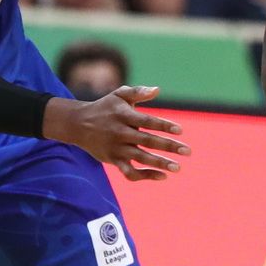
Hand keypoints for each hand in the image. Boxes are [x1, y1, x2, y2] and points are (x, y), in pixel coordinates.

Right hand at [43, 85, 190, 181]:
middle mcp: (121, 132)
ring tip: (177, 168)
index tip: (180, 130)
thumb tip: (157, 90)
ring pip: (140, 158)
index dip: (163, 125)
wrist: (78, 124)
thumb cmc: (105, 107)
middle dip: (168, 146)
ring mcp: (117, 148)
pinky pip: (129, 172)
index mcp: (124, 115)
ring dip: (159, 164)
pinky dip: (145, 175)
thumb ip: (138, 92)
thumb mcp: (119, 95)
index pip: (147, 121)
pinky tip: (162, 176)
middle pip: (147, 141)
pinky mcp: (113, 160)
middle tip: (187, 151)